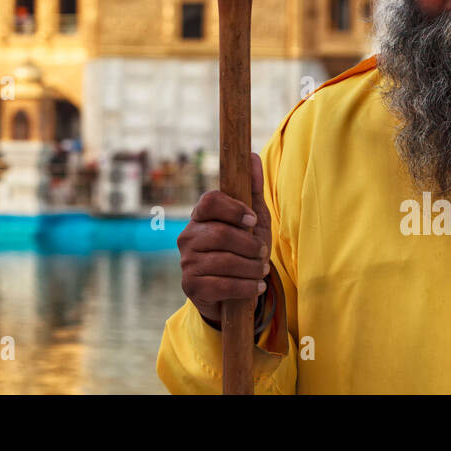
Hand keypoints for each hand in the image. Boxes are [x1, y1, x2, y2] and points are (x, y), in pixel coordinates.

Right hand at [178, 153, 272, 326]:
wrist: (231, 293)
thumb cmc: (243, 249)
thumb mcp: (253, 220)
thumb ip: (252, 190)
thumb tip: (253, 157)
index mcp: (200, 216)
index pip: (209, 201)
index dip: (233, 209)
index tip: (253, 219)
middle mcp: (187, 237)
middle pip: (220, 234)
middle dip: (249, 244)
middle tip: (263, 252)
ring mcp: (187, 263)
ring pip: (224, 262)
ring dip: (251, 268)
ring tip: (262, 271)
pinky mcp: (191, 287)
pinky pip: (222, 285)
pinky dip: (246, 287)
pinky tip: (256, 286)